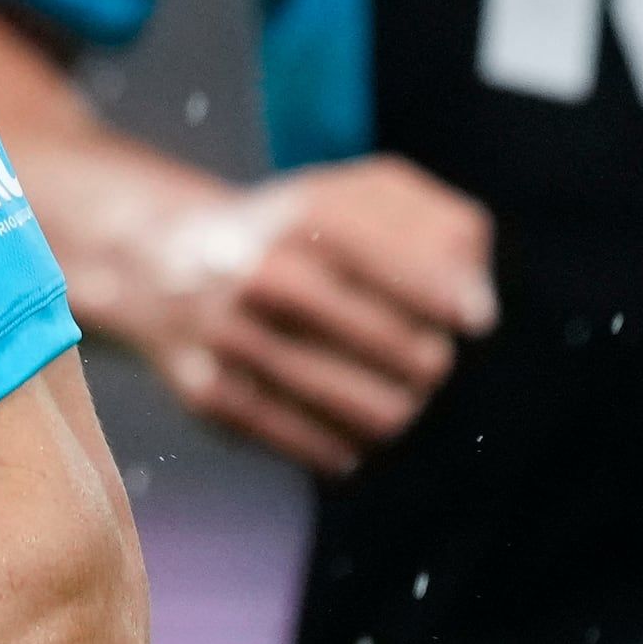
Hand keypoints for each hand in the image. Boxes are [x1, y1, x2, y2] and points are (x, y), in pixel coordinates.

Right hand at [81, 154, 496, 475]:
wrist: (163, 261)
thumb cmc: (296, 229)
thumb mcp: (364, 194)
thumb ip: (444, 227)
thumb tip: (479, 312)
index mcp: (308, 214)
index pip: (409, 266)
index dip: (455, 301)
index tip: (475, 321)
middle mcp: (263, 273)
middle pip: (411, 353)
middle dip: (434, 362)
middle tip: (423, 356)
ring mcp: (233, 338)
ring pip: (374, 413)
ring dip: (403, 410)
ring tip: (396, 396)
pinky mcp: (210, 396)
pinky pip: (318, 449)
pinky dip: (349, 445)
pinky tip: (346, 427)